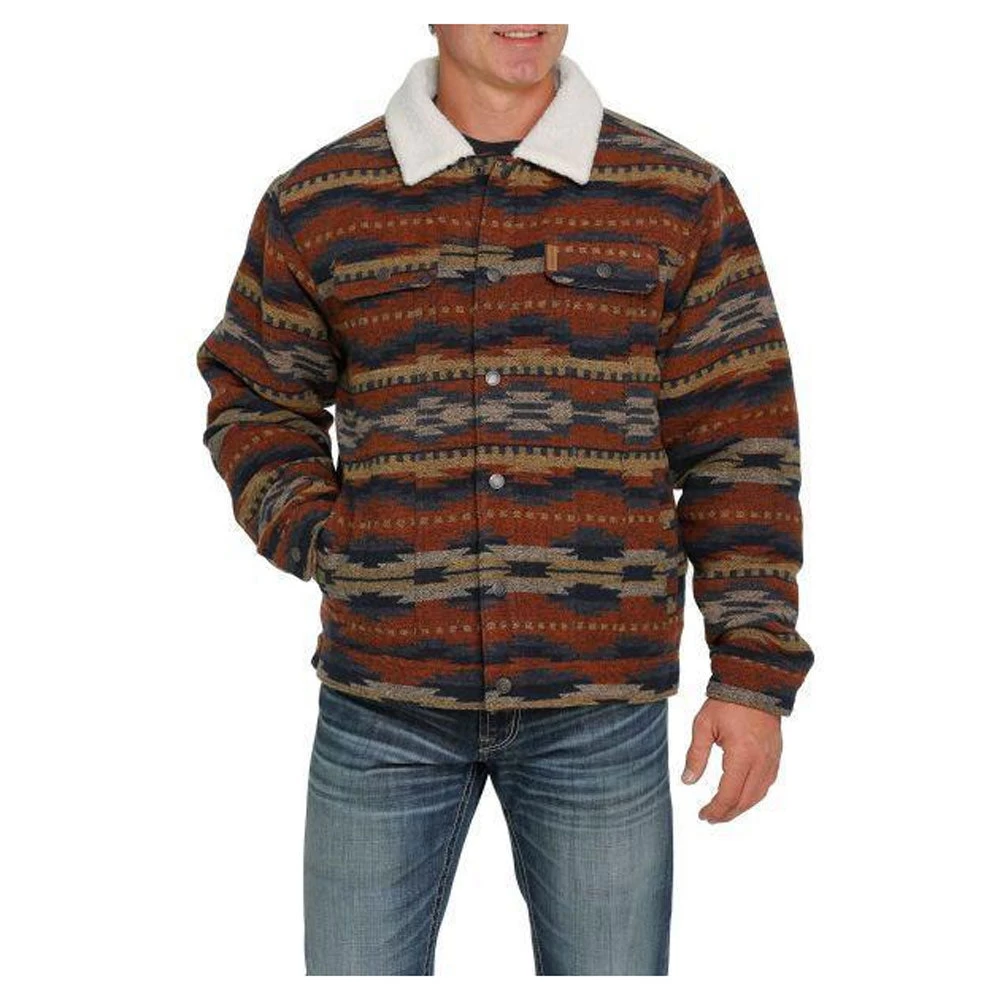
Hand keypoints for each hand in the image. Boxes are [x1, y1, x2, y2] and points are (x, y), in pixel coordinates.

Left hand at [681, 698, 781, 822]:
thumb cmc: (727, 702)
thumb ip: (696, 755)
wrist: (755, 684)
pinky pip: (766, 784)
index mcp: (742, 755)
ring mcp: (772, 760)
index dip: (715, 810)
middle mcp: (761, 761)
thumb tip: (687, 781)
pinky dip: (753, 795)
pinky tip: (741, 796)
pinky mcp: (776, 755)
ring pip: (758, 795)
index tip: (703, 815)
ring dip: (741, 807)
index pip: (729, 794)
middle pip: (745, 800)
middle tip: (711, 818)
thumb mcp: (703, 725)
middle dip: (727, 813)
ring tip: (724, 811)